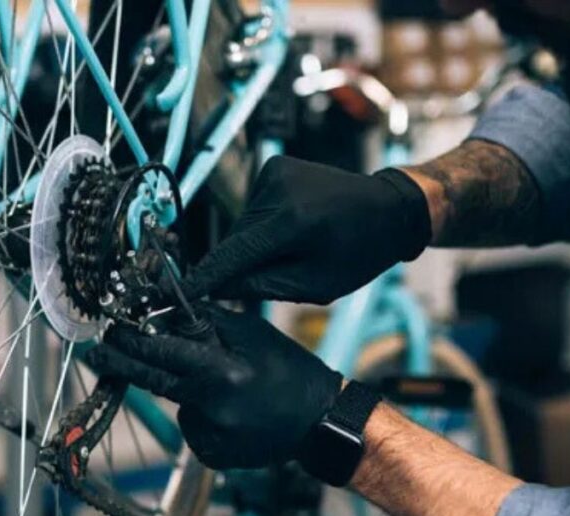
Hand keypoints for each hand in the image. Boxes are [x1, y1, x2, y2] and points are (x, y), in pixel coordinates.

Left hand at [85, 306, 342, 469]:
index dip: (129, 343)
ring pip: (177, 404)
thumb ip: (206, 323)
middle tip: (98, 355)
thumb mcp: (251, 333)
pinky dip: (201, 415)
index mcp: (222, 373)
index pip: (161, 354)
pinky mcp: (212, 455)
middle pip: (152, 381)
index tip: (107, 334)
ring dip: (186, 391)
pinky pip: (191, 426)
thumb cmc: (289, 370)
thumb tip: (165, 312)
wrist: (319, 422)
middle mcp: (212, 408)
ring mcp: (211, 437)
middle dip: (122, 365)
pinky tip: (231, 413)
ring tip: (228, 390)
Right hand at [179, 156, 431, 303]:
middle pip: (236, 240)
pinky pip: (254, 208)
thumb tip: (219, 287)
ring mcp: (275, 172)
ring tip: (291, 249)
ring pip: (243, 225)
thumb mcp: (314, 284)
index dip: (204, 277)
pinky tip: (291, 229)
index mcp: (291, 222)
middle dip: (239, 264)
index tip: (179, 294)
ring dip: (253, 244)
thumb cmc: (360, 251)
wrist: (390, 208)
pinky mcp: (276, 166)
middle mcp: (278, 189)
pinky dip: (262, 225)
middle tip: (270, 276)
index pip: (233, 254)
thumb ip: (262, 285)